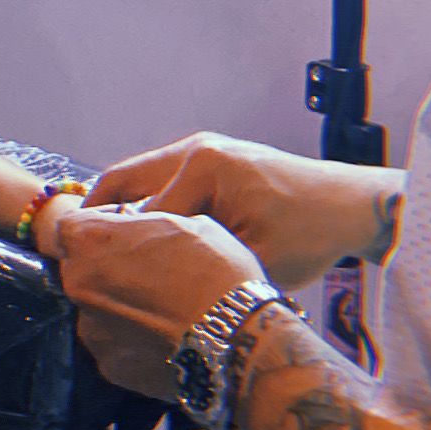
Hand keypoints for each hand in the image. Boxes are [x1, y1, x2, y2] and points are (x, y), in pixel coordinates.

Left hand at [47, 203, 270, 404]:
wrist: (237, 339)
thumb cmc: (217, 272)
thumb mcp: (187, 223)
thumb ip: (146, 222)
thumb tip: (137, 225)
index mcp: (90, 241)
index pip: (70, 226)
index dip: (98, 226)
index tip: (125, 231)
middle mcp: (78, 284)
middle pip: (81, 268)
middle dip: (107, 266)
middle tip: (151, 271)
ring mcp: (91, 328)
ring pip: (97, 308)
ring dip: (119, 305)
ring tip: (164, 309)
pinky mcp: (110, 365)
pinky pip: (114, 343)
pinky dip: (132, 340)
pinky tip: (165, 336)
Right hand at [82, 129, 390, 291]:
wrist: (351, 206)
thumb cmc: (310, 233)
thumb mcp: (247, 259)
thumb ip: (193, 263)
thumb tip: (148, 281)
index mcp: (201, 166)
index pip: (139, 215)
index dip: (116, 251)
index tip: (94, 280)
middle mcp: (196, 148)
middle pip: (122, 183)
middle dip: (101, 222)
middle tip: (79, 259)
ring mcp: (204, 148)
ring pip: (141, 182)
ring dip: (126, 215)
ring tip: (111, 256)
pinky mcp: (213, 158)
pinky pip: (164, 182)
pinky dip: (150, 208)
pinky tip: (151, 244)